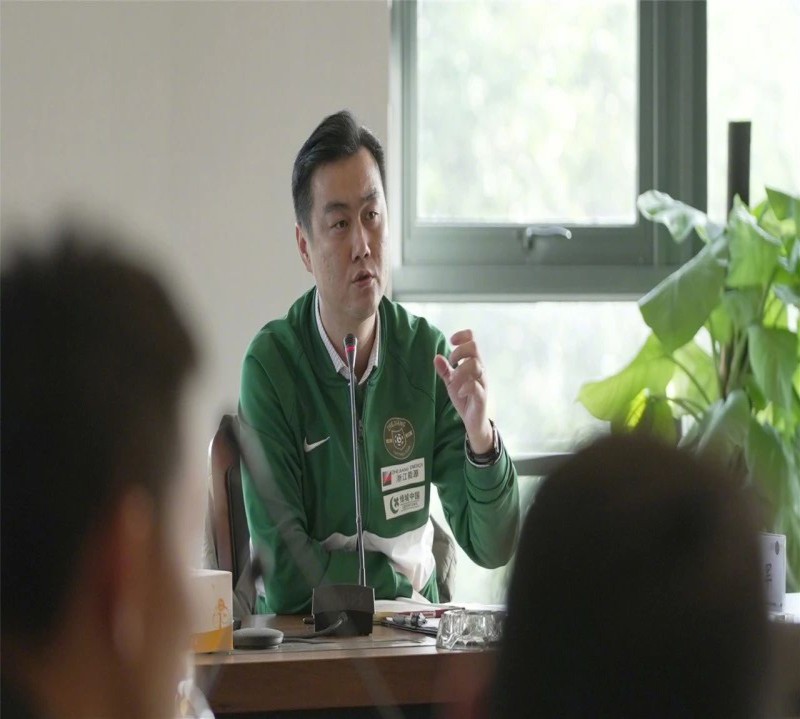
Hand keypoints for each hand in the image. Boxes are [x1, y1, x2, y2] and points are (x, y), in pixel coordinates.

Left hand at [433, 329, 493, 454]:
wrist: (473, 421)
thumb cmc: (464, 398)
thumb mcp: (451, 382)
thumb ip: (445, 370)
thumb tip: (437, 356)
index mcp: (473, 363)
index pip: (472, 340)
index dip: (462, 336)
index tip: (451, 342)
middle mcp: (480, 370)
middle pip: (474, 347)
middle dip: (458, 352)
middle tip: (452, 363)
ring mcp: (482, 382)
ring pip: (475, 365)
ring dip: (460, 370)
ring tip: (454, 380)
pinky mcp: (481, 397)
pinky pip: (476, 386)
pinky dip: (465, 387)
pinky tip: (460, 392)